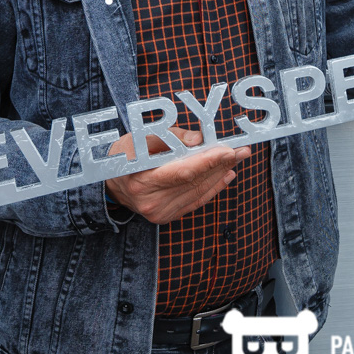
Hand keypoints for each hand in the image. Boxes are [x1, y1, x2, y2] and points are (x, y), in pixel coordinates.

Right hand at [104, 126, 250, 224]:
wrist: (110, 183)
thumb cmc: (125, 154)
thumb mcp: (140, 138)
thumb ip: (171, 137)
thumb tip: (200, 139)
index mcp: (141, 181)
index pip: (182, 172)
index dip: (208, 161)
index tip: (229, 150)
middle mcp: (151, 202)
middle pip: (194, 182)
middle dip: (221, 164)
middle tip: (243, 150)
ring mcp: (159, 213)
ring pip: (198, 192)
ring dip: (221, 174)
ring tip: (238, 158)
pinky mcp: (167, 217)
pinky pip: (195, 201)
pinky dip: (213, 187)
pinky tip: (227, 174)